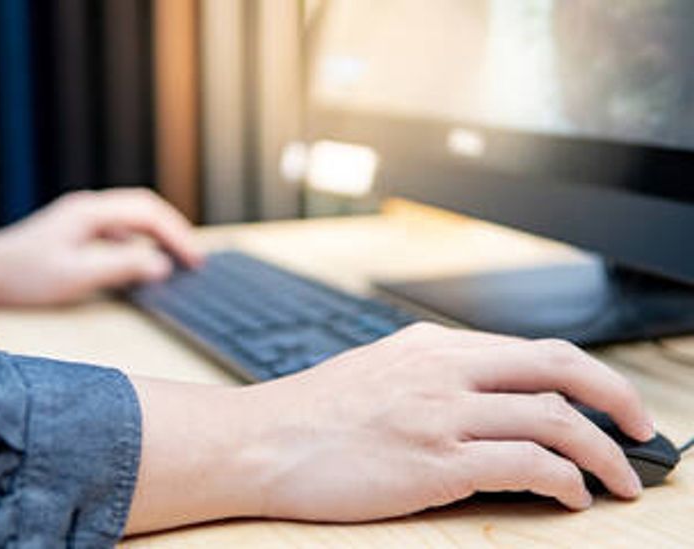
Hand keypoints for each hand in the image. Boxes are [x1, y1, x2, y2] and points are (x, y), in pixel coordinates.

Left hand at [0, 189, 202, 305]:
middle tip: (194, 258)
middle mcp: (88, 208)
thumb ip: (122, 267)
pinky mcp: (76, 230)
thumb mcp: (76, 276)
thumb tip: (161, 265)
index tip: (193, 260)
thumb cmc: (23, 276)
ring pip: (133, 217)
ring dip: (159, 235)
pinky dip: (140, 241)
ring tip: (178, 258)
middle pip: (145, 208)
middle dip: (174, 231)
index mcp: (90, 212)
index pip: (148, 213)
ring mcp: (82, 217)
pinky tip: (143, 260)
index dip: (177, 234)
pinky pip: (120, 229)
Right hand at [125, 323, 654, 533]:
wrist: (261, 440)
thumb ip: (432, 374)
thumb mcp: (378, 371)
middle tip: (642, 428)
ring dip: (600, 453)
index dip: (584, 375)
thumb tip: (482, 390)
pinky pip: (523, 465)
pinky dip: (562, 480)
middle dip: (614, 397)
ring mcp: (440, 414)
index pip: (531, 350)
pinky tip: (571, 496)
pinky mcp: (432, 462)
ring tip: (620, 479)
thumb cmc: (313, 413)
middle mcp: (443, 370)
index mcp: (432, 346)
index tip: (607, 401)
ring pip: (552, 419)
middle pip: (557, 367)